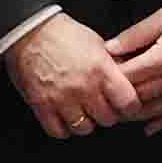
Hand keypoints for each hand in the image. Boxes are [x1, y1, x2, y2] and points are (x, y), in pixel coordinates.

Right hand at [2, 11, 144, 137]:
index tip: (125, 106)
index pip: (128, 104)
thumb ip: (114, 66)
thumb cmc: (64, 35)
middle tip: (101, 105)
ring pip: (84, 129)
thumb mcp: (98, 44)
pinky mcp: (42, 105)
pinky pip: (59, 131)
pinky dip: (63, 128)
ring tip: (81, 110)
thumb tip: (131, 81)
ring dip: (85, 122)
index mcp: (101, 70)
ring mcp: (62, 98)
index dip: (130, 108)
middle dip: (107, 114)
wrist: (30, 31)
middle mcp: (84, 87)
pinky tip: (64, 116)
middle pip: (107, 120)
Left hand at [104, 4, 161, 134]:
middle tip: (102, 98)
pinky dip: (159, 124)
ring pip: (152, 112)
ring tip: (119, 112)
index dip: (110, 79)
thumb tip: (109, 48)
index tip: (99, 76)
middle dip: (117, 99)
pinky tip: (147, 127)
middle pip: (137, 97)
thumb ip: (135, 35)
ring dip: (133, 115)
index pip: (127, 76)